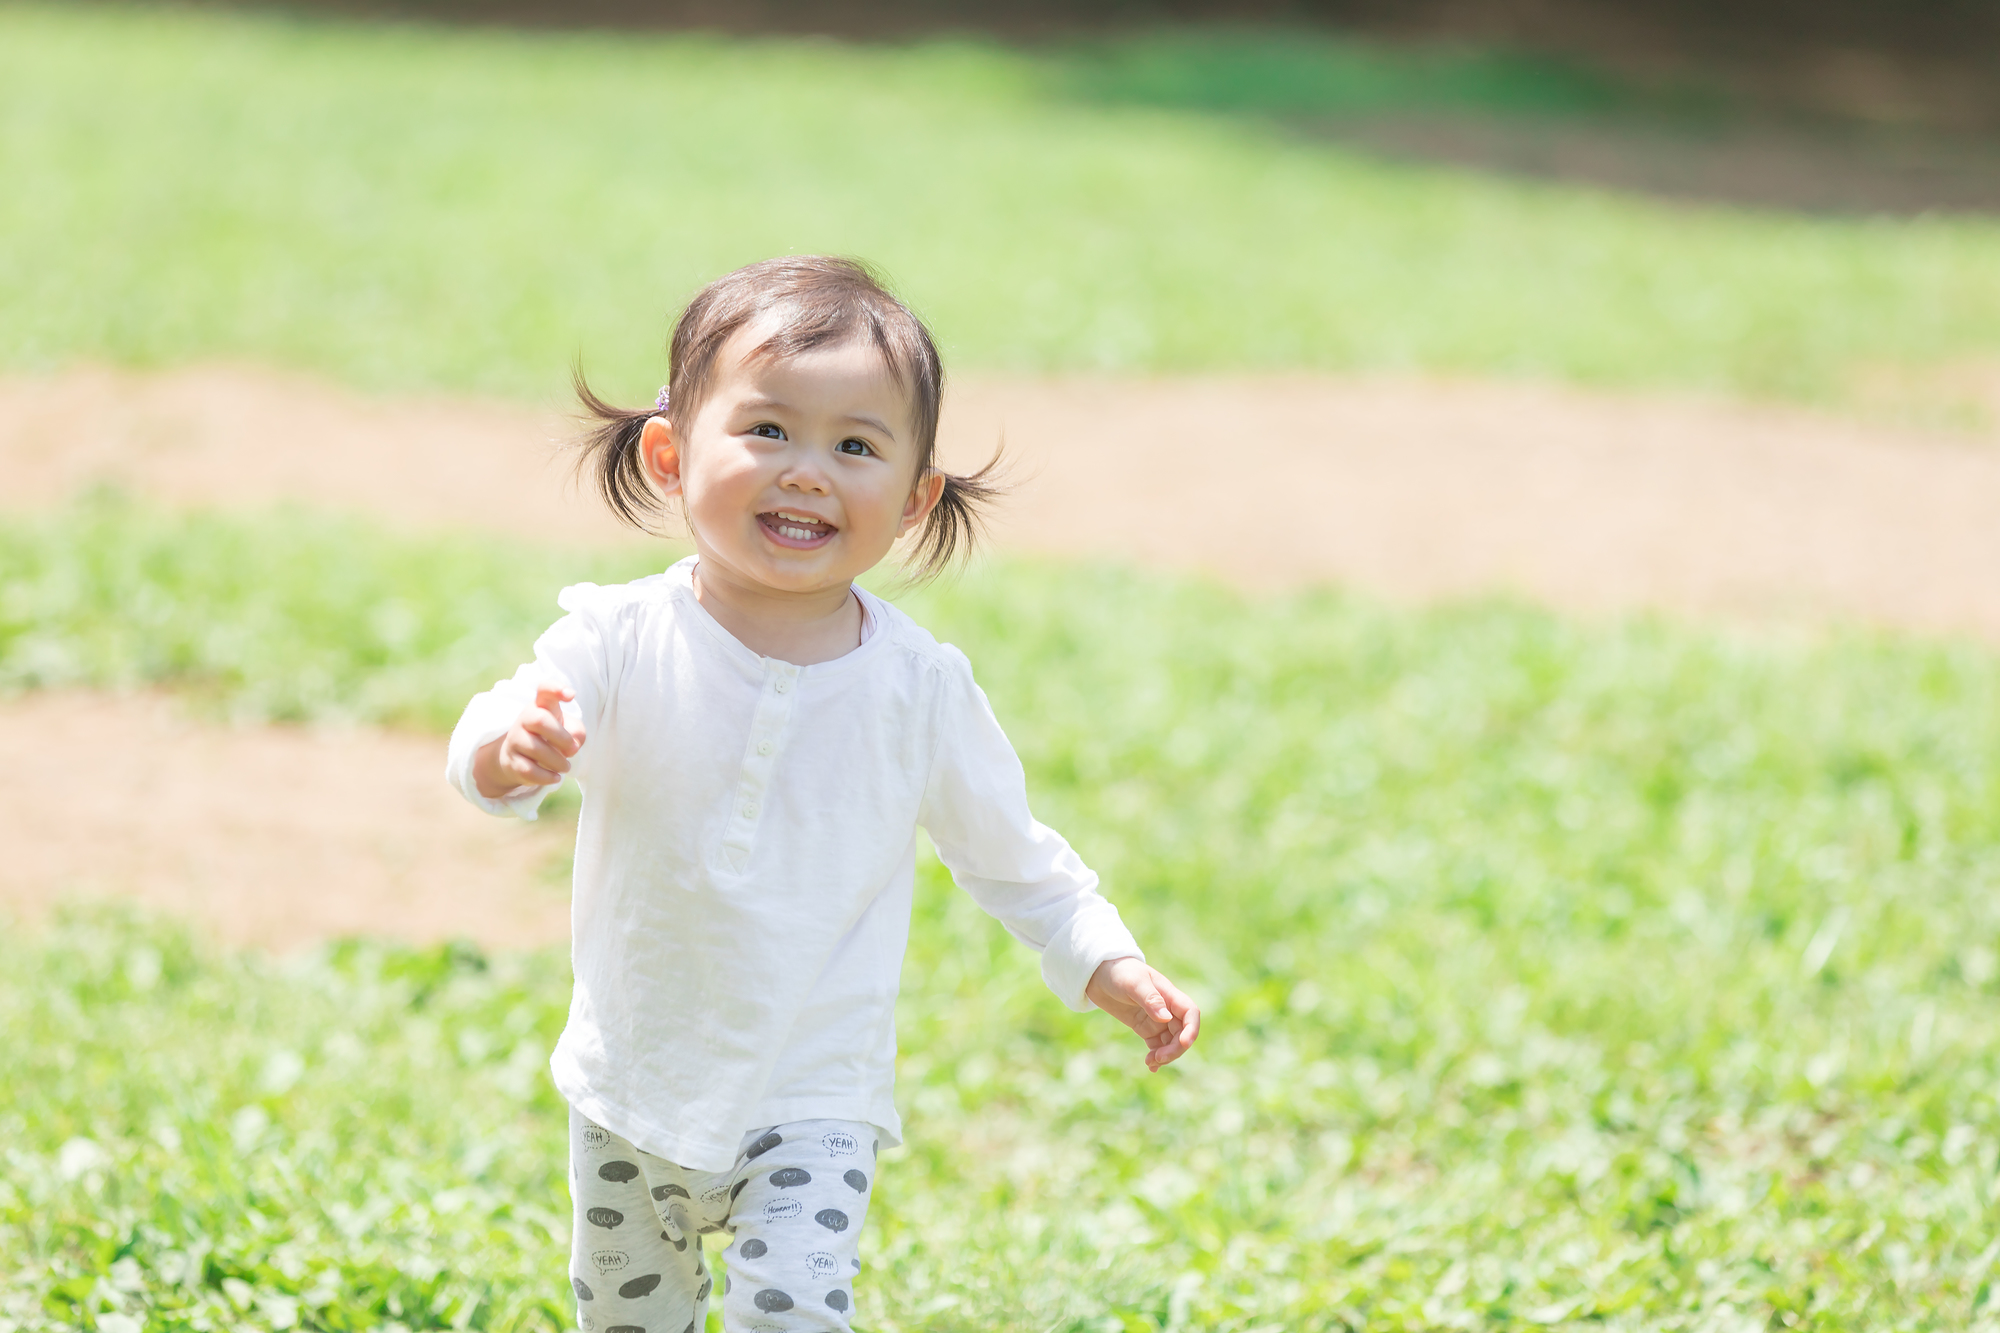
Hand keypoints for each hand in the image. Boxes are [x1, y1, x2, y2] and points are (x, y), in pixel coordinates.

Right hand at [473, 684, 585, 797]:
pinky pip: (529, 769)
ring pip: (535, 748)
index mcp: (541, 706)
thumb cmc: (550, 738)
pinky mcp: (511, 761)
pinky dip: (546, 776)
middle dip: (561, 737)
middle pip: (539, 720)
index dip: (556, 689)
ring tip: (566, 767)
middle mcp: (525, 719)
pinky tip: (556, 777)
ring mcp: (515, 740)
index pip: (544, 690)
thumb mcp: (569, 730)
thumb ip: (577, 732)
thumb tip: (572, 746)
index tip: (571, 695)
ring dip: (557, 761)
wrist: (519, 758)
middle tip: (573, 749)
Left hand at [1085, 957, 1199, 1071]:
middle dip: (1175, 1048)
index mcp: (1169, 994)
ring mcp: (1156, 1019)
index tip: (1184, 1043)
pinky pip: (1157, 1045)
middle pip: (1182, 1032)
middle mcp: (1167, 1008)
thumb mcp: (1133, 983)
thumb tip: (1166, 1018)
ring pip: (1171, 1042)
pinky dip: (1156, 1057)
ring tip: (1150, 1062)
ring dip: (1166, 1055)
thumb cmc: (1119, 972)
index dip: (1192, 1029)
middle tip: (1159, 1058)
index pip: (1190, 1013)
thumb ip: (1150, 999)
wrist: (1098, 974)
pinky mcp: (1144, 1027)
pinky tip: (1151, 1066)